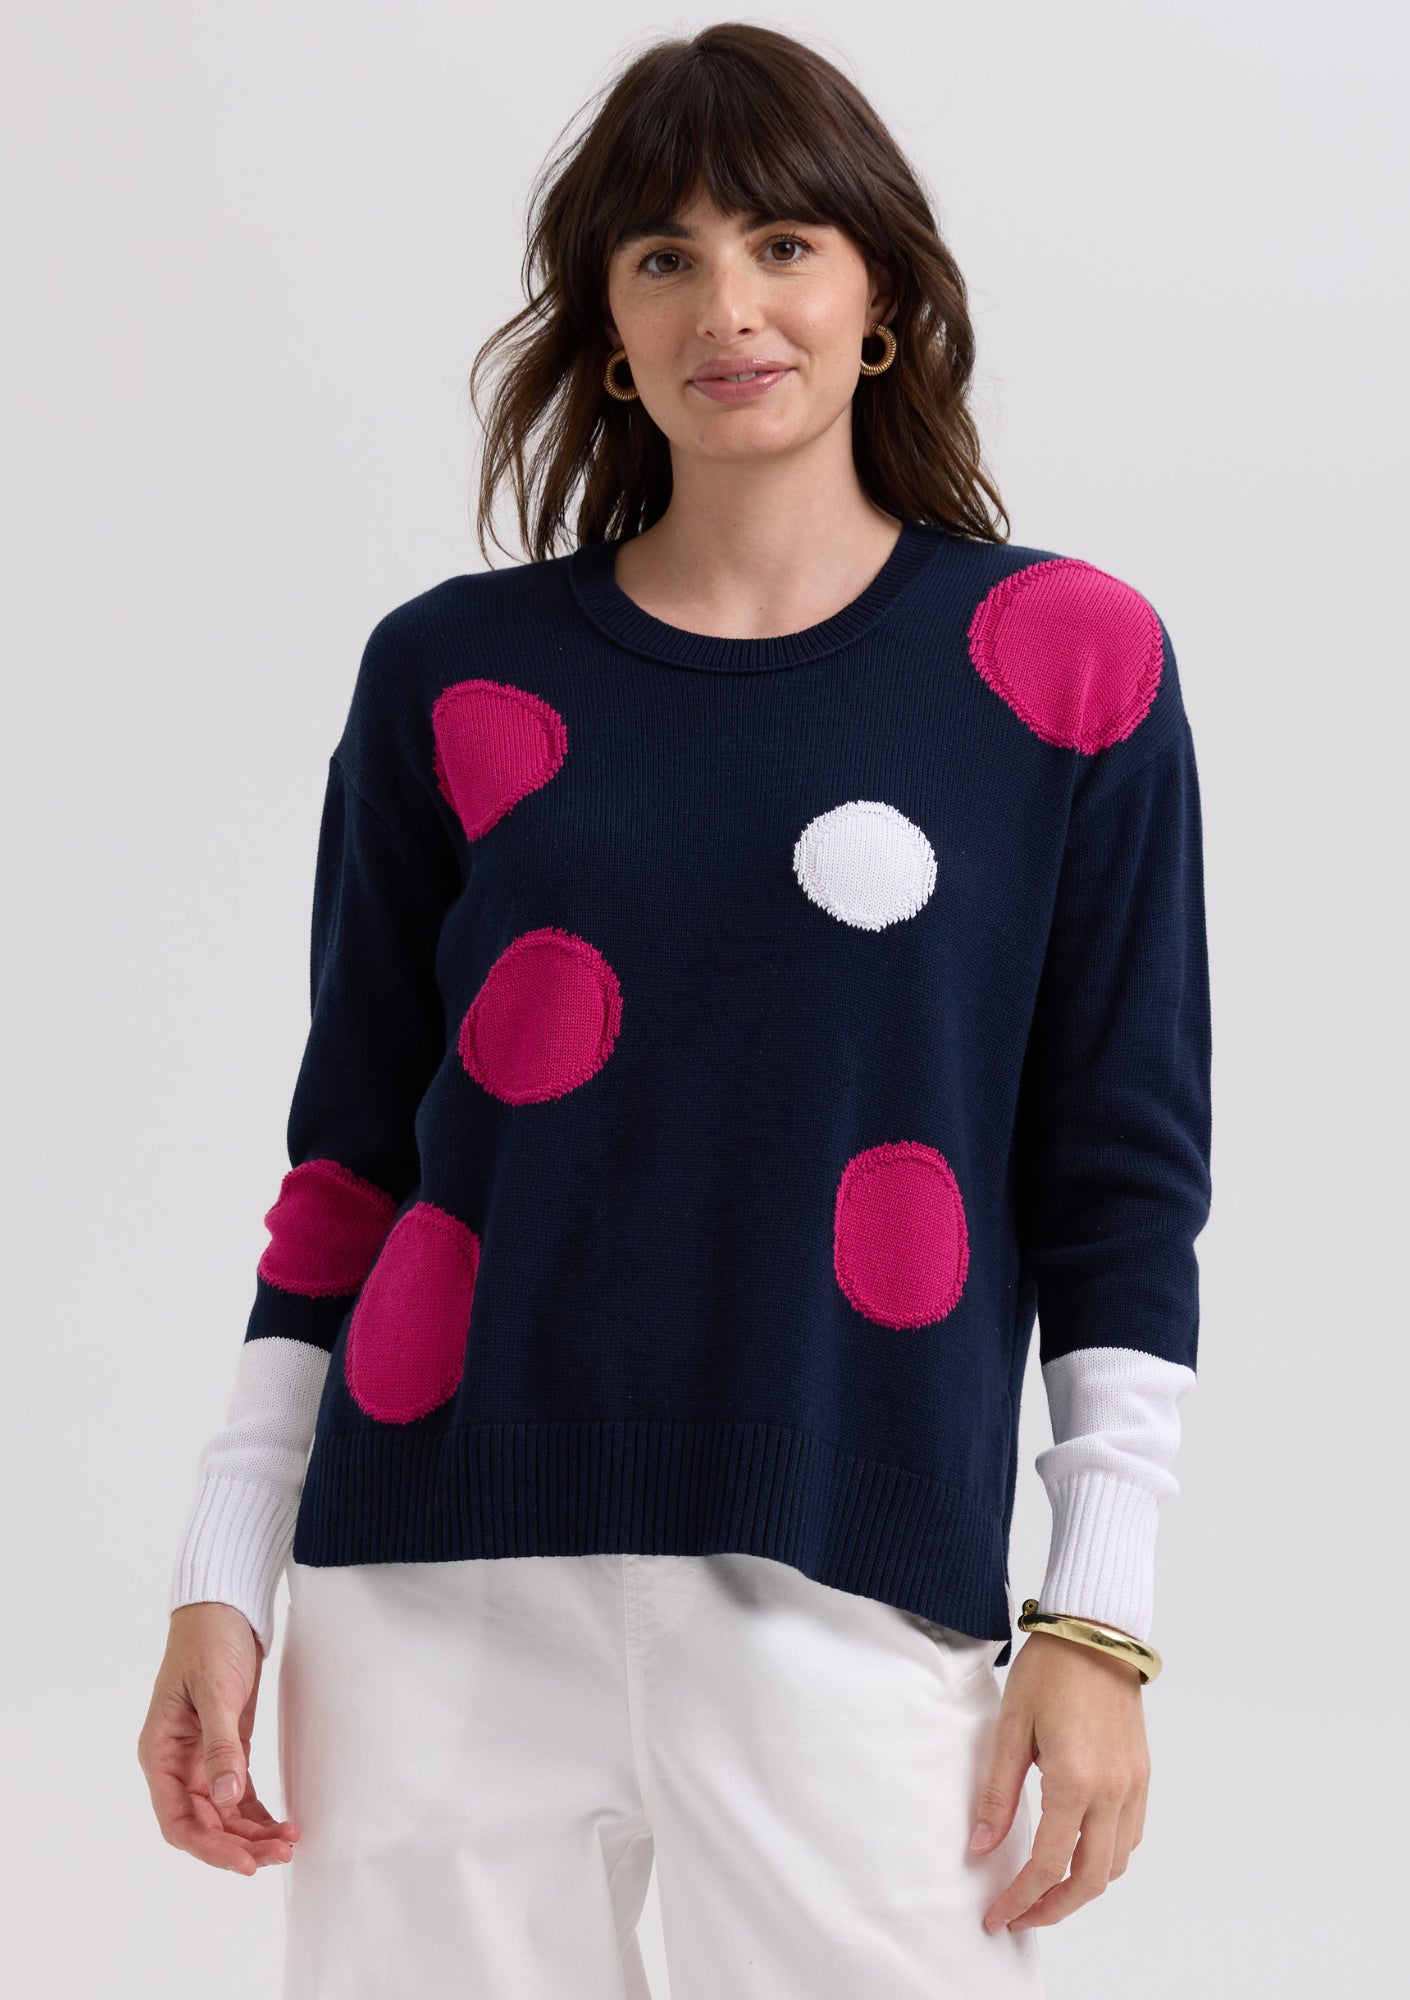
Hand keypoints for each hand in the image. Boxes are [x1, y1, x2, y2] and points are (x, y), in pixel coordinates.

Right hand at [137, 1602, 300, 1874]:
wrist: (225, 1606)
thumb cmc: (209, 1642)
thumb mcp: (216, 1693)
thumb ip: (220, 1747)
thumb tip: (227, 1800)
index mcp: (160, 1754)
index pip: (177, 1821)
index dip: (209, 1847)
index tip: (245, 1863)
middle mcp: (177, 1764)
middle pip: (204, 1825)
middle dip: (240, 1845)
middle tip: (281, 1854)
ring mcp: (201, 1760)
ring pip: (224, 1814)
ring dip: (253, 1833)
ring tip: (290, 1842)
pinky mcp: (227, 1748)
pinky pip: (239, 1795)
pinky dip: (258, 1813)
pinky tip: (282, 1825)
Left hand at [970, 1627, 1149, 1932]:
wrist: (1096, 1631)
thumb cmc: (1050, 1670)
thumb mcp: (1011, 1727)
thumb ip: (997, 1793)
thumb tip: (981, 1847)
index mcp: (1074, 1781)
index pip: (1048, 1865)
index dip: (1019, 1899)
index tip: (997, 1915)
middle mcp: (1112, 1792)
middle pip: (1090, 1880)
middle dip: (1053, 1909)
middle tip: (1019, 1916)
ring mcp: (1134, 1785)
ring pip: (1116, 1864)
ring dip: (1082, 1888)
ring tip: (1045, 1890)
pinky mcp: (1142, 1775)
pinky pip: (1131, 1837)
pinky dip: (1106, 1858)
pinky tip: (1078, 1852)